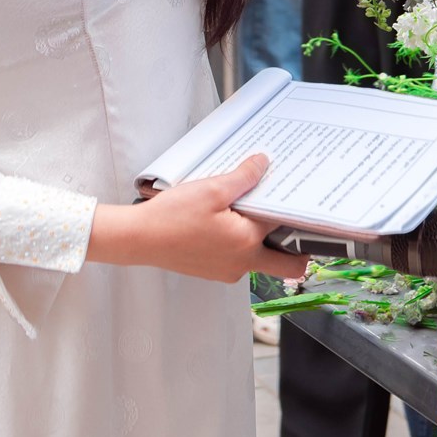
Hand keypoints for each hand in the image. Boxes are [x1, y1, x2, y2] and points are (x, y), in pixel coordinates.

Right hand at [88, 154, 307, 282]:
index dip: (291, 206)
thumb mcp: (212, 189)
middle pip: (288, 264)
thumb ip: (243, 177)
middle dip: (298, 247)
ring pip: (262, 260)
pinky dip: (242, 242)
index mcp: (247, 243)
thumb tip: (263, 164)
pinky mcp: (215, 271)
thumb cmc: (171, 217)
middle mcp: (242, 263)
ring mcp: (228, 271)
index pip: (284, 224)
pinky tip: (227, 220)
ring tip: (249, 210)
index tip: (296, 195)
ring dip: (263, 239)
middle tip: (297, 222)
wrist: (139, 239)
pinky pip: (240, 259)